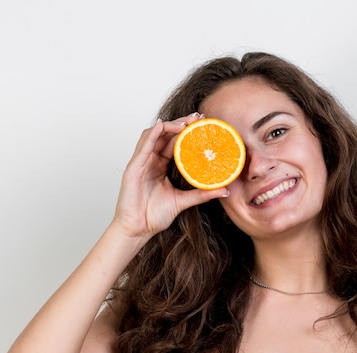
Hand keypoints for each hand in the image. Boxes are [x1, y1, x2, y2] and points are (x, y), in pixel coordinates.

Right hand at [113, 113, 228, 239]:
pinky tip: (163, 126)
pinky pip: (143, 146)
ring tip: (186, 122)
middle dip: (181, 123)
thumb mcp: (183, 201)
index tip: (203, 126)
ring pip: (154, 135)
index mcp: (160, 166)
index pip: (174, 143)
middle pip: (165, 135)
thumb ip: (201, 194)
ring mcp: (140, 163)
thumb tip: (224, 191)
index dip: (187, 132)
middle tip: (198, 118)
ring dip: (169, 126)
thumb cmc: (153, 216)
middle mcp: (150, 161)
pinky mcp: (133, 168)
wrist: (138, 230)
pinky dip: (152, 134)